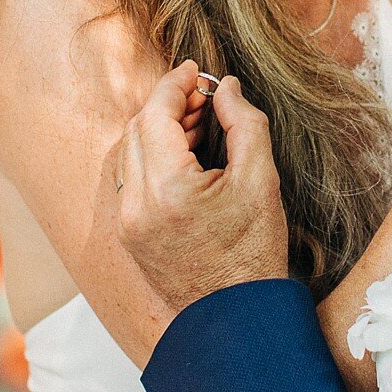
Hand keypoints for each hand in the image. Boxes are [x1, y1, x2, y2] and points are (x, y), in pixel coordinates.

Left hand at [116, 64, 287, 330]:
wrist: (237, 321)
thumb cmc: (254, 254)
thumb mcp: (262, 181)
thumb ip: (244, 124)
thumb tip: (226, 87)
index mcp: (167, 189)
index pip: (155, 113)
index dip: (175, 83)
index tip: (196, 70)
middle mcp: (137, 204)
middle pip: (138, 129)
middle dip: (168, 104)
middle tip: (204, 97)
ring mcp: (129, 223)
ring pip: (131, 153)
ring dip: (159, 130)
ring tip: (198, 125)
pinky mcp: (130, 236)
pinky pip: (133, 180)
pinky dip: (153, 157)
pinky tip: (184, 158)